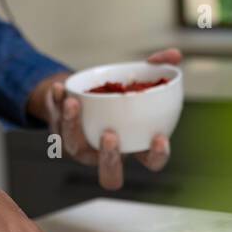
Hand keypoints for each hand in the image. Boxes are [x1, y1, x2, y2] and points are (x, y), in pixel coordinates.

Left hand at [29, 48, 181, 190]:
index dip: (157, 156)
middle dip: (109, 159)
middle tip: (111, 135)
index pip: (151, 162)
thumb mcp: (139, 81)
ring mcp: (82, 147)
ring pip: (75, 147)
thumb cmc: (117, 95)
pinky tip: (60, 89)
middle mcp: (107, 154)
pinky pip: (56, 122)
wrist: (83, 95)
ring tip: (74, 103)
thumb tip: (175, 55)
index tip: (159, 137)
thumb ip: (159, 69)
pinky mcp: (61, 133)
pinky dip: (56, 103)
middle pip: (110, 177)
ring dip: (73, 125)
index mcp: (133, 146)